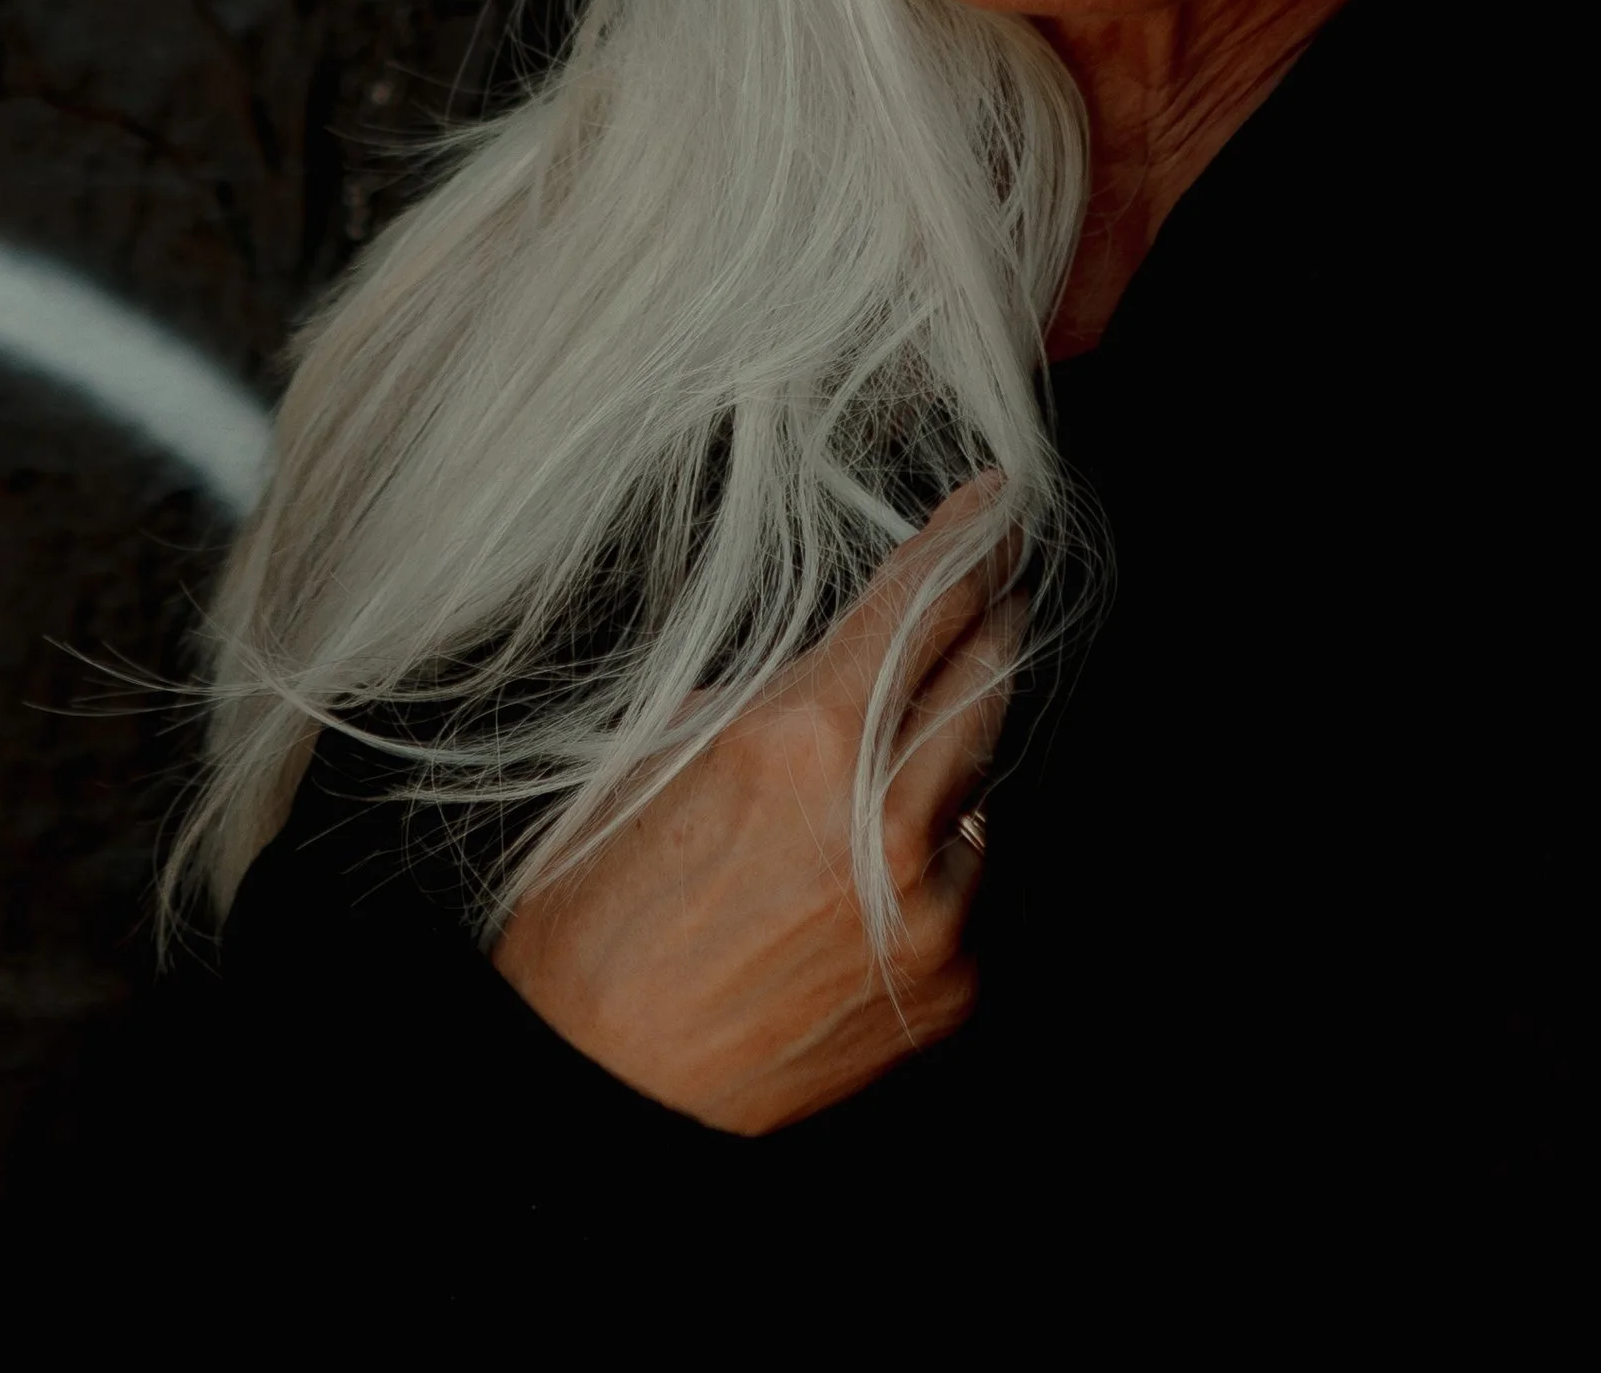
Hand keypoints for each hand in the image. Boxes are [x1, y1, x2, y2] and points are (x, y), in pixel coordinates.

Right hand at [492, 481, 1018, 1135]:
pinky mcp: (949, 987)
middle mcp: (884, 820)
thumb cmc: (597, 926)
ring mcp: (930, 912)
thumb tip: (815, 675)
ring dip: (946, 766)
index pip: (921, 607)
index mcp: (800, 741)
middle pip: (983, 684)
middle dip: (995, 622)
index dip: (969, 542)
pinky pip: (964, 891)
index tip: (1001, 504)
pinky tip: (865, 886)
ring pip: (978, 793)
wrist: (603, 1097)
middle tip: (1002, 582)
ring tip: (875, 779)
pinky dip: (931, 869)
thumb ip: (757, 706)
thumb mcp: (652, 766)